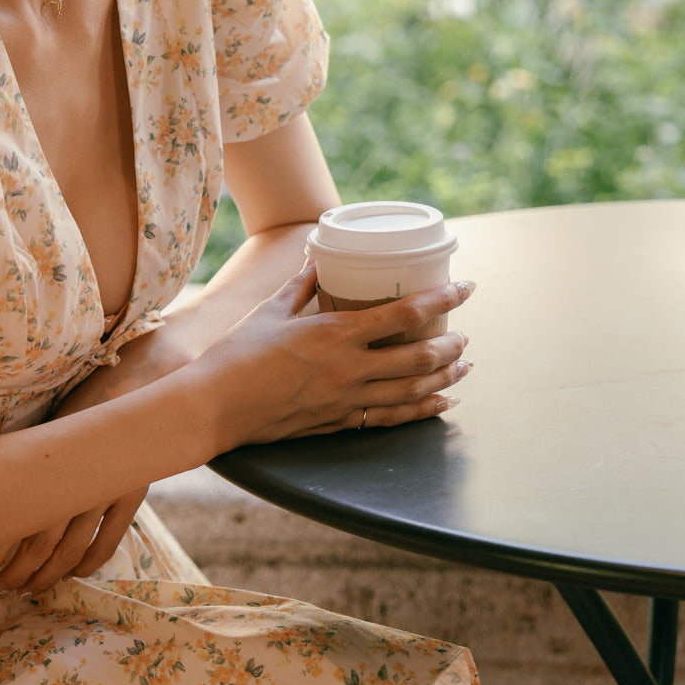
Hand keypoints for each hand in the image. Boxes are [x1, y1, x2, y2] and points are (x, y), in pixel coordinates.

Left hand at [0, 363, 153, 593]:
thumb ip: (23, 460)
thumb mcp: (44, 426)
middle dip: (14, 573)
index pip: (14, 521)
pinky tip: (70, 574)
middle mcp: (77, 481)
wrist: (135, 383)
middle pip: (40, 545)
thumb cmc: (79, 403)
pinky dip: (87, 565)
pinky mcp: (130, 495)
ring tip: (26, 587)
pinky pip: (107, 543)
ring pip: (70, 551)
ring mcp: (107, 491)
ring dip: (45, 576)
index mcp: (49, 462)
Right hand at [202, 262, 473, 449]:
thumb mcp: (270, 311)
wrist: (218, 406)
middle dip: (451, 345)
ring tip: (464, 366)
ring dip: (445, 376)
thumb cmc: (238, 354)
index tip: (465, 288)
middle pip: (419, 356)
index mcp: (335, 333)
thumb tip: (314, 262)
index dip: (442, 299)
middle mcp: (350, 368)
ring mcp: (348, 399)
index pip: (404, 313)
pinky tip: (442, 402)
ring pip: (413, 390)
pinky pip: (392, 419)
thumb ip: (299, 287)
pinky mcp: (340, 422)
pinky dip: (423, 410)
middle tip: (466, 335)